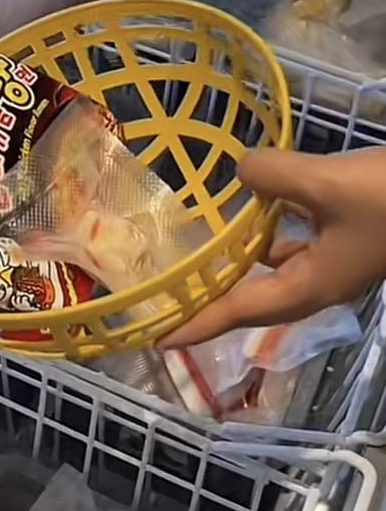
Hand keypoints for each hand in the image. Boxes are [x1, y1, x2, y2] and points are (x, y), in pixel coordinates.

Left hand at [157, 147, 385, 347]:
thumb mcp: (327, 184)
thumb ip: (274, 177)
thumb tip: (242, 171)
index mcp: (310, 286)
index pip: (239, 311)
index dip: (198, 324)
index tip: (159, 339)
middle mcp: (320, 283)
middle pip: (254, 299)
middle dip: (213, 299)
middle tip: (171, 297)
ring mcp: (337, 262)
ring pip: (276, 269)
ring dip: (241, 263)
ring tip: (203, 251)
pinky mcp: (350, 239)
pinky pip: (297, 243)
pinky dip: (271, 231)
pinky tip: (258, 206)